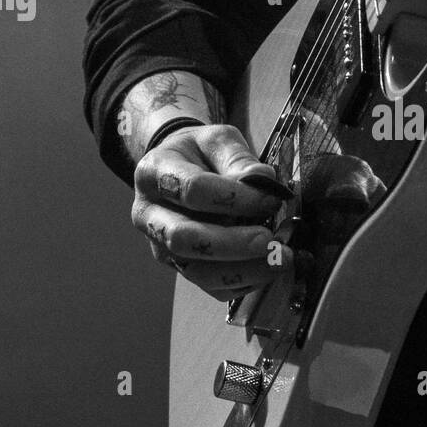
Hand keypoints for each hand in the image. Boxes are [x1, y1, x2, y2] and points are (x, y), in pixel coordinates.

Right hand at [131, 123, 295, 301]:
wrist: (180, 168)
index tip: (271, 199)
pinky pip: (209, 285)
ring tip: (278, 261)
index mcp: (153, 173)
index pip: (192, 191)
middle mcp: (148, 214)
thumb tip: (264, 181)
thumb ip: (239, 159)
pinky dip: (242, 283)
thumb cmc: (200, 152)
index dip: (235, 198)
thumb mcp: (217, 140)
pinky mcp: (179, 266)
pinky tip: (268, 270)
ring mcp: (160, 245)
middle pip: (184, 238)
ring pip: (195, 271)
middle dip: (233, 243)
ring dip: (242, 271)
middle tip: (270, 240)